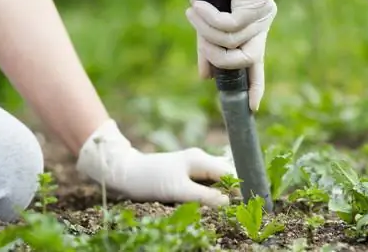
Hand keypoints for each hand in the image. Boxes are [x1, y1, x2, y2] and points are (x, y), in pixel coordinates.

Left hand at [76, 119, 236, 207]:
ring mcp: (192, 164)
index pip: (230, 172)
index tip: (242, 205)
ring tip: (222, 207)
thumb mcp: (178, 191)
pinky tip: (207, 201)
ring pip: (215, 178)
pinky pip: (205, 181)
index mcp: (200, 159)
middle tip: (233, 209)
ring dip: (220, 192)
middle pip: (225, 174)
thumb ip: (205, 196)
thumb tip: (229, 202)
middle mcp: (199, 159)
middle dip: (231, 190)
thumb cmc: (151, 180)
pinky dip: (209, 191)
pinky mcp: (185, 172)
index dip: (238, 188)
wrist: (125, 172)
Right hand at [170, 0, 276, 110]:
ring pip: (235, 41)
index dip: (256, 85)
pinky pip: (231, 25)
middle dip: (219, 56)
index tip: (253, 106)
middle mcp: (263, 21)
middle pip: (247, 57)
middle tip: (201, 43)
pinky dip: (210, 18)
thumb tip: (206, 78)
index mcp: (253, 29)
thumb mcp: (205, 27)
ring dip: (207, 32)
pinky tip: (199, 5)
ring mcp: (264, 10)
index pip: (257, 62)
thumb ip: (208, 50)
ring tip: (194, 13)